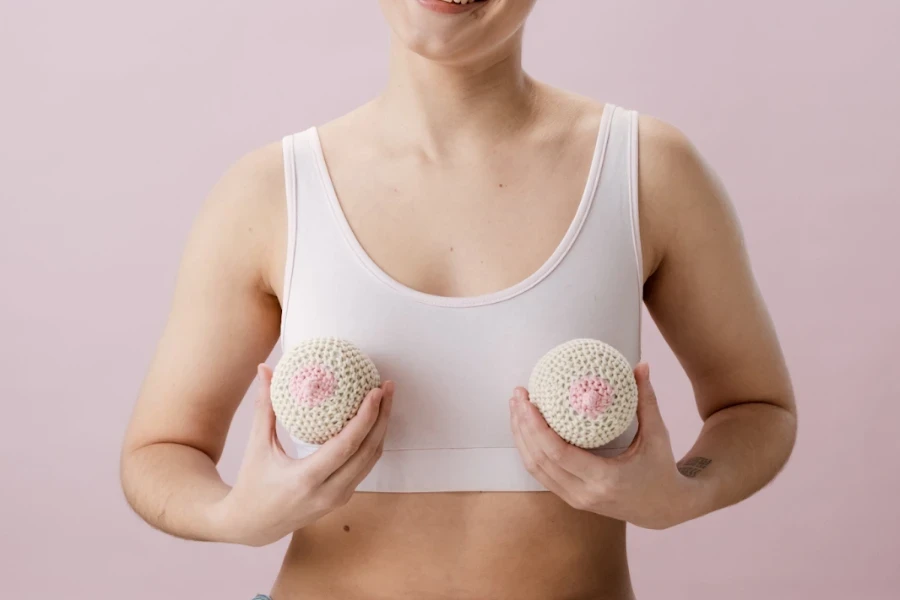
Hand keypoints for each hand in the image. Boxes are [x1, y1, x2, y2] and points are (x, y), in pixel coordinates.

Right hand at [214, 364, 393, 545]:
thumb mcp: (257, 446)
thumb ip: (265, 407)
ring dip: (381, 428)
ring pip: (371, 460)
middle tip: (386, 387)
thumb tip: (265, 369)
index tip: (375, 391)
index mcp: (307, 479)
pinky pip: (365, 467)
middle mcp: (328, 491)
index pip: (347, 445)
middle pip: (368, 451)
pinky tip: (372, 421)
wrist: (253, 526)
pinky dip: (372, 442)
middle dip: (382, 416)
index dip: (366, 417)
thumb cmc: (253, 484)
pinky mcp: (342, 498)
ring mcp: (339, 498)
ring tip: (385, 399)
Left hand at [510, 363, 703, 528]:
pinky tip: (526, 428)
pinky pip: (542, 474)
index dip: (536, 426)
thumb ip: (646, 400)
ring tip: (516, 407)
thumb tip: (641, 365)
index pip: (557, 453)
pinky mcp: (571, 499)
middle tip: (518, 395)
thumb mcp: (657, 435)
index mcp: (604, 479)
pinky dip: (529, 450)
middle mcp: (584, 494)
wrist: (665, 509)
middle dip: (522, 426)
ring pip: (535, 469)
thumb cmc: (661, 470)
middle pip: (539, 460)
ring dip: (520, 438)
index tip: (528, 399)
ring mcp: (575, 500)